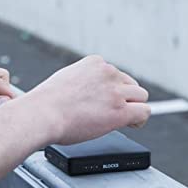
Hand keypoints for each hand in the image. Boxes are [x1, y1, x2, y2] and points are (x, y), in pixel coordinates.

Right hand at [25, 55, 150, 145]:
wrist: (43, 113)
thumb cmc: (47, 102)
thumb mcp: (66, 78)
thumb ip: (85, 80)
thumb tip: (93, 93)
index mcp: (94, 63)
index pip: (115, 74)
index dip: (112, 89)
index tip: (104, 100)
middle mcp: (107, 72)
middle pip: (130, 84)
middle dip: (124, 97)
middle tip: (113, 110)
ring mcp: (115, 91)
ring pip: (140, 96)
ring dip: (133, 107)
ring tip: (123, 118)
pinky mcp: (120, 110)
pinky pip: (144, 112)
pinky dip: (140, 120)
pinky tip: (131, 124)